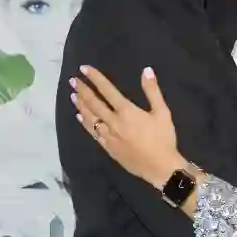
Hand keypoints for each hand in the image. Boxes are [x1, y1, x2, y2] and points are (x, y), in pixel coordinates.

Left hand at [70, 65, 182, 188]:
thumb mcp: (163, 113)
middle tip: (73, 80)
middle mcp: (113, 122)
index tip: (84, 69)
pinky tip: (80, 117)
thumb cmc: (163, 139)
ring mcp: (108, 136)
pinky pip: (92, 132)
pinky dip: (85, 123)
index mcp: (126, 111)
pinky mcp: (108, 147)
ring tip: (73, 95)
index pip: (107, 90)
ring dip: (80, 105)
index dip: (95, 78)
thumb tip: (146, 70)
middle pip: (94, 103)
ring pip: (90, 117)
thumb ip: (152, 91)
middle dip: (83, 90)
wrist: (159, 167)